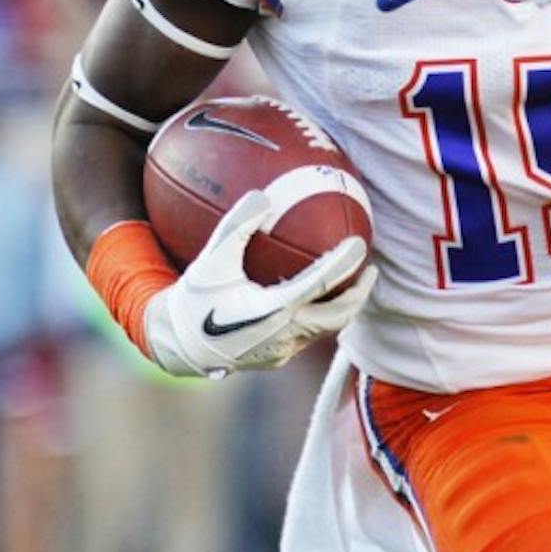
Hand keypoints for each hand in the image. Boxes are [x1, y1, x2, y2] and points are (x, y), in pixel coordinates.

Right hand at [143, 191, 375, 377]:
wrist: (178, 347)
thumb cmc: (194, 300)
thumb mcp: (210, 259)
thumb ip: (236, 226)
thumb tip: (262, 194)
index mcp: (271, 311)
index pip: (319, 285)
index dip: (343, 265)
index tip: (361, 244)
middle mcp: (284, 335)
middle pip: (337, 316)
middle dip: (359, 293)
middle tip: (372, 269)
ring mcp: (283, 350)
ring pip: (326, 329)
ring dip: (344, 306)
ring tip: (353, 283)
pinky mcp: (277, 358)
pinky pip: (309, 336)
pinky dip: (322, 315)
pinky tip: (318, 299)